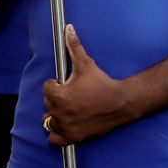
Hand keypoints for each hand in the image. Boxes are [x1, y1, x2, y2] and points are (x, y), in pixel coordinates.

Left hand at [40, 26, 139, 147]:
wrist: (121, 103)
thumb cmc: (102, 84)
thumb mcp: (86, 64)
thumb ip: (74, 46)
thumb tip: (68, 28)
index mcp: (59, 95)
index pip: (47, 88)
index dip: (57, 84)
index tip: (68, 84)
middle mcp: (59, 113)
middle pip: (48, 104)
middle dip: (57, 99)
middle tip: (72, 95)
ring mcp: (65, 127)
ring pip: (49, 121)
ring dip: (55, 115)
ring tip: (68, 109)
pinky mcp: (73, 137)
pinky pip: (54, 139)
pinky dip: (57, 134)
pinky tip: (67, 124)